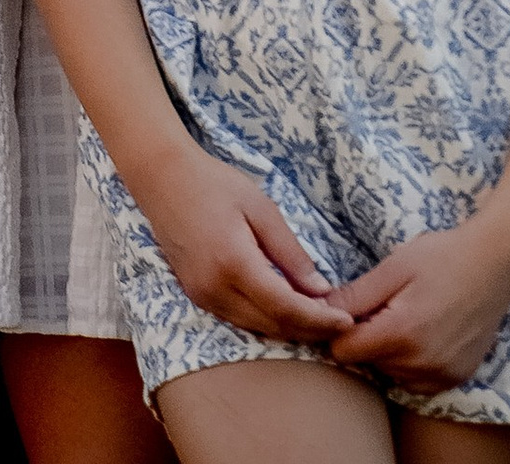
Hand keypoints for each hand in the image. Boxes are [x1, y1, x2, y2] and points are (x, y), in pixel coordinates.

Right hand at [135, 145, 354, 347]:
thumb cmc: (215, 183)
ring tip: (319, 322)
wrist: (163, 179)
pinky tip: (285, 312)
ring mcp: (202, 297)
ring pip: (255, 328)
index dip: (318, 319)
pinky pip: (238, 320)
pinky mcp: (197, 296)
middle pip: (271, 325)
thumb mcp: (260, 206)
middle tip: (339, 324)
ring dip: (288, 330)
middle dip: (309, 330)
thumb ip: (289, 251)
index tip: (346, 320)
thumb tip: (319, 289)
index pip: (285, 307)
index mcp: (234, 263)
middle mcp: (215, 290)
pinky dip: (266, 321)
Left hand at [327, 217, 509, 391]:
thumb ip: (357, 296)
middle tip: (388, 305)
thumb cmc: (443, 256)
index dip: (341, 329)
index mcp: (401, 334)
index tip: (353, 310)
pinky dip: (414, 363)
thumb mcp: (395, 267)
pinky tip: (426, 332)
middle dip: (369, 338)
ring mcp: (441, 376)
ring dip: (391, 352)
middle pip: (369, 363)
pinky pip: (418, 381)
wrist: (496, 261)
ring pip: (392, 374)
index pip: (345, 352)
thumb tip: (320, 312)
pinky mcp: (456, 378)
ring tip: (410, 315)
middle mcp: (421, 365)